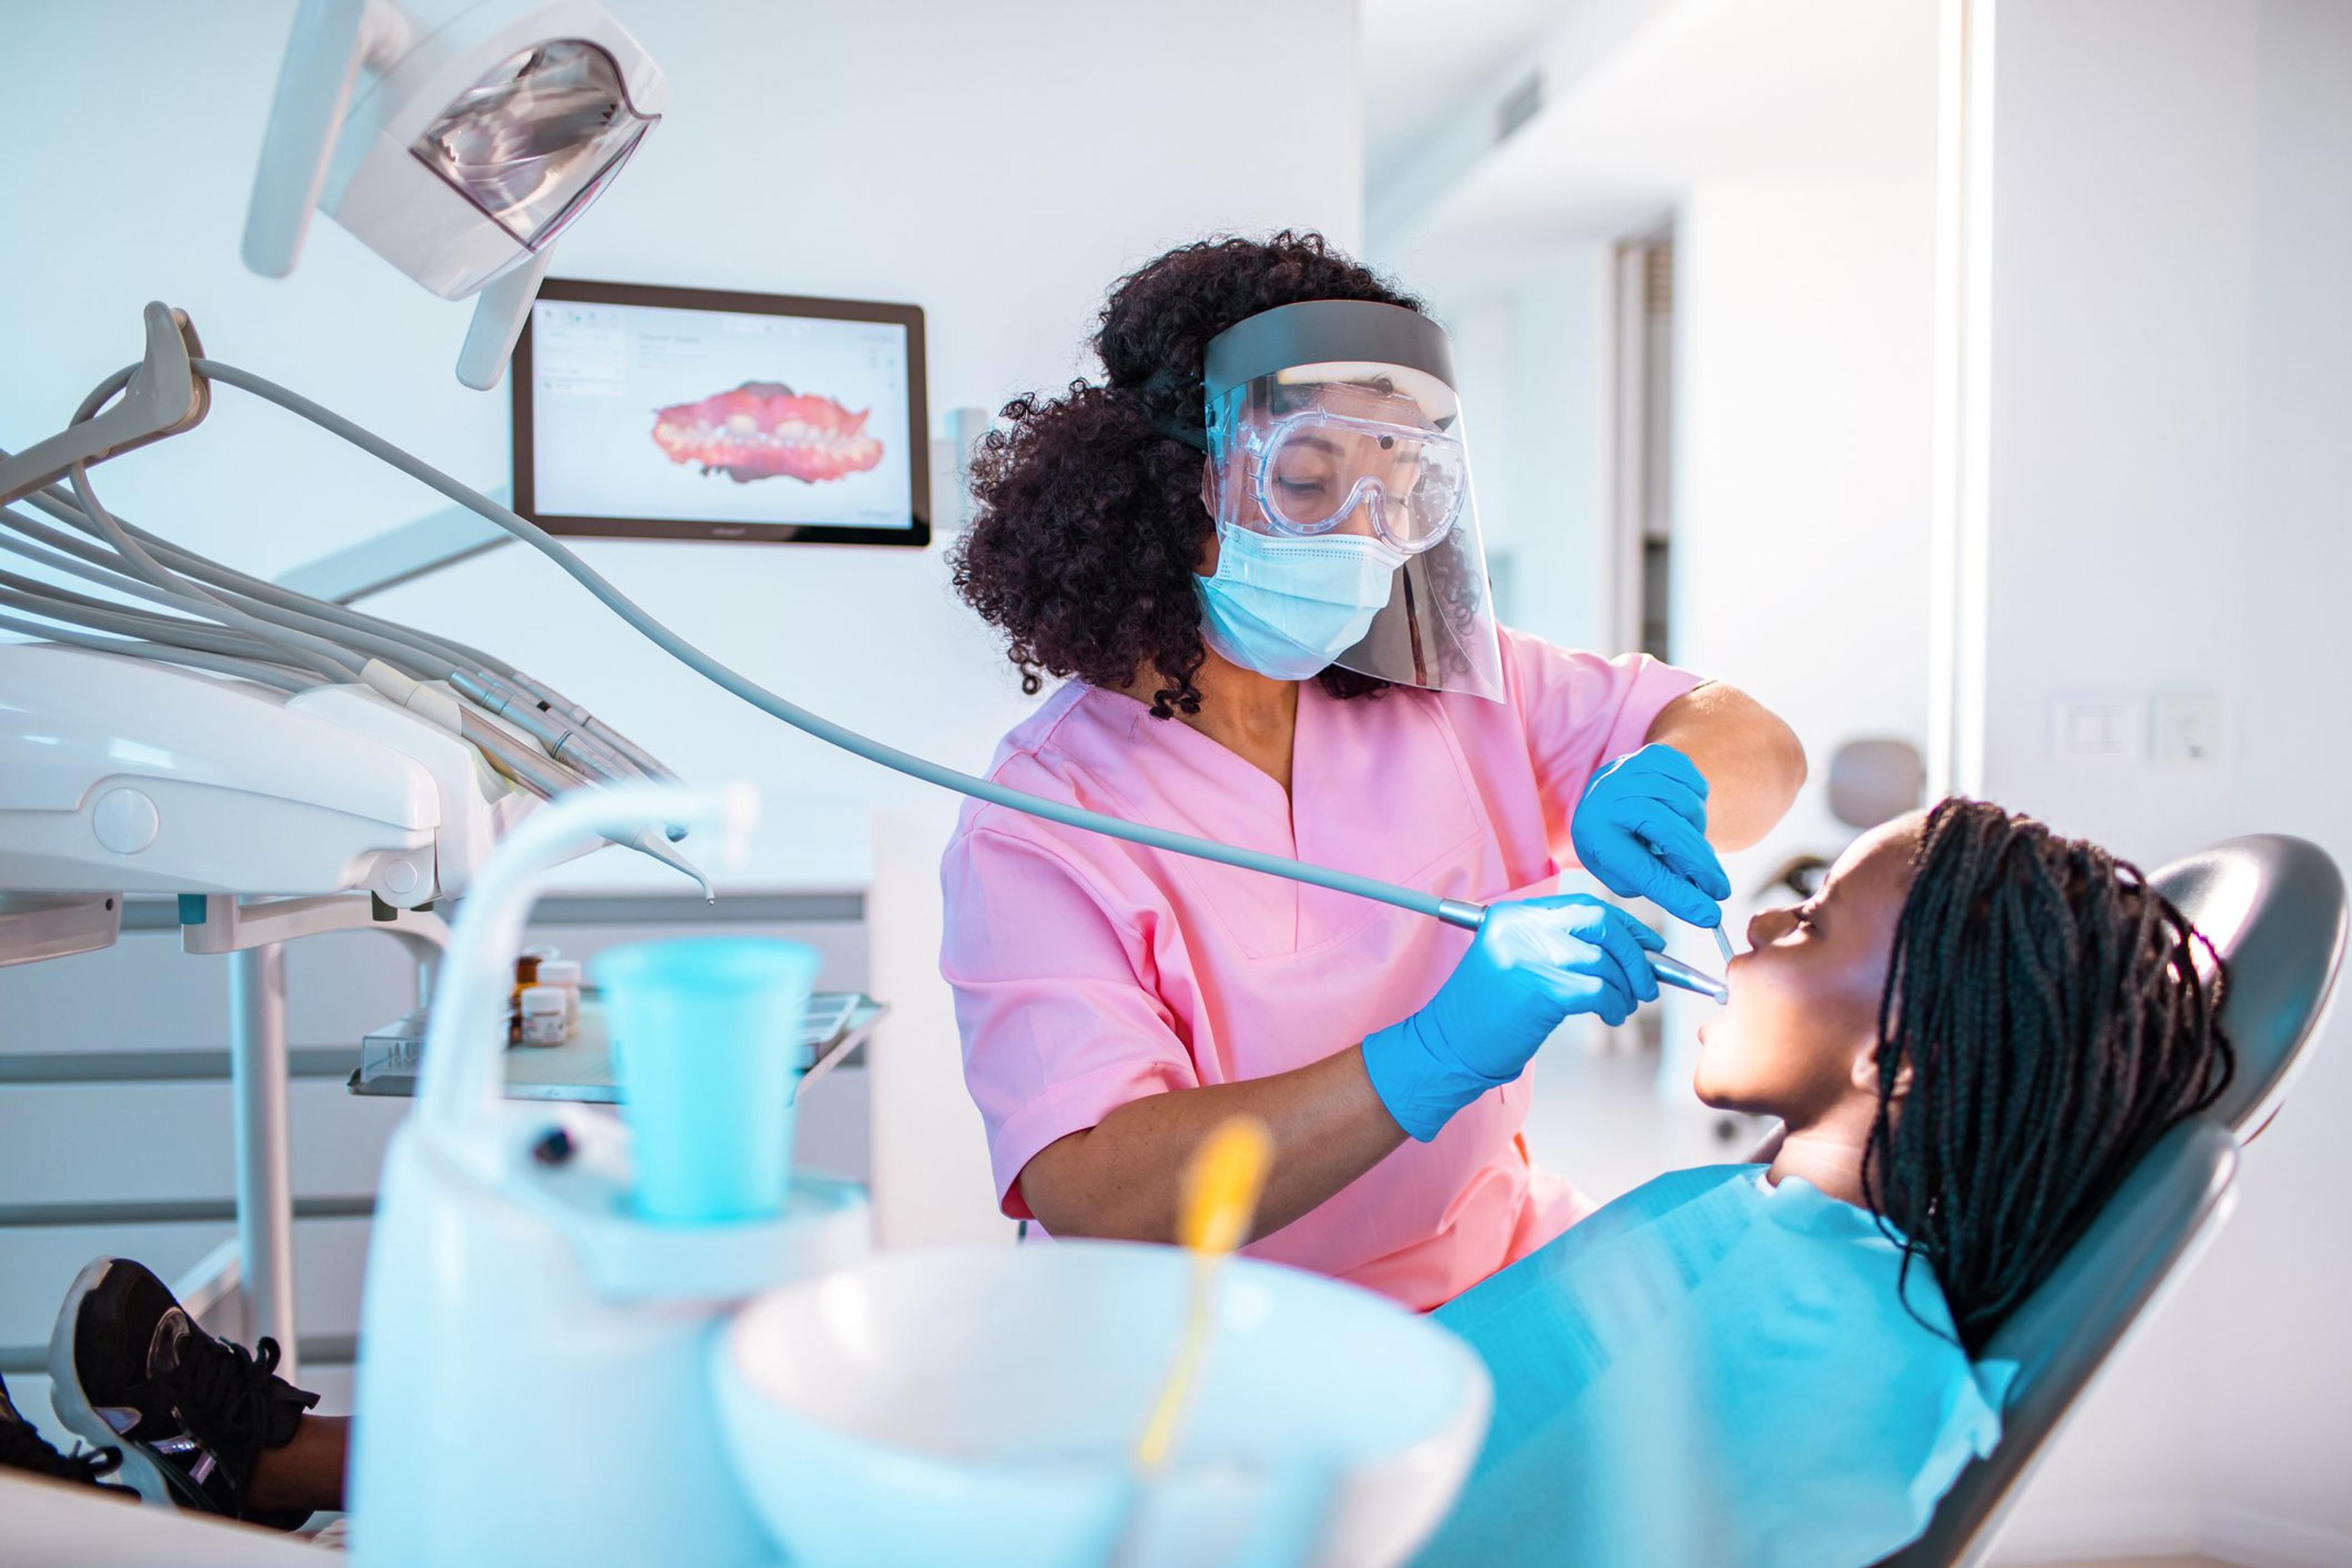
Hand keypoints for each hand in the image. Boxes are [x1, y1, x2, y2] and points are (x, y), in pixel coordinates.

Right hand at [1362, 896, 1662, 1141]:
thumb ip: (1561, 946)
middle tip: (1648, 982)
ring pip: (1606, 961)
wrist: (1447, 1046)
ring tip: (1622, 1007)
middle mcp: (1521, 927)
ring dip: (1627, 988)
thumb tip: (1630, 949)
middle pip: (1602, 923)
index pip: (1586, 907)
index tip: (1651, 945)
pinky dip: (1614, 1006)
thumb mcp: (1517, 962)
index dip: (1626, 925)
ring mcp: (1528, 956)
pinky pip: (1599, 991)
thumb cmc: (1487, 1012)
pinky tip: (1610, 1017)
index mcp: (1515, 914)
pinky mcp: (1539, 989)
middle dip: (1636, 954)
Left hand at [1570, 743, 1732, 928]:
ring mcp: (1631, 768)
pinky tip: (1677, 814)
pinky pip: (1696, 784)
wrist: (1609, 798)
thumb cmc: (1619, 845)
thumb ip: (1664, 887)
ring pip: (1687, 806)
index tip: (1709, 914)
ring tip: (1679, 843)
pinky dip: (1696, 804)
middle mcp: (1609, 794)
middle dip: (1700, 866)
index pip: (1643, 869)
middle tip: (1721, 892)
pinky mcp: (1654, 755)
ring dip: (1694, 832)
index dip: (1677, 894)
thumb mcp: (1628, 874)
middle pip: (1669, 833)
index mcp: (1594, 831)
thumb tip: (1707, 911)